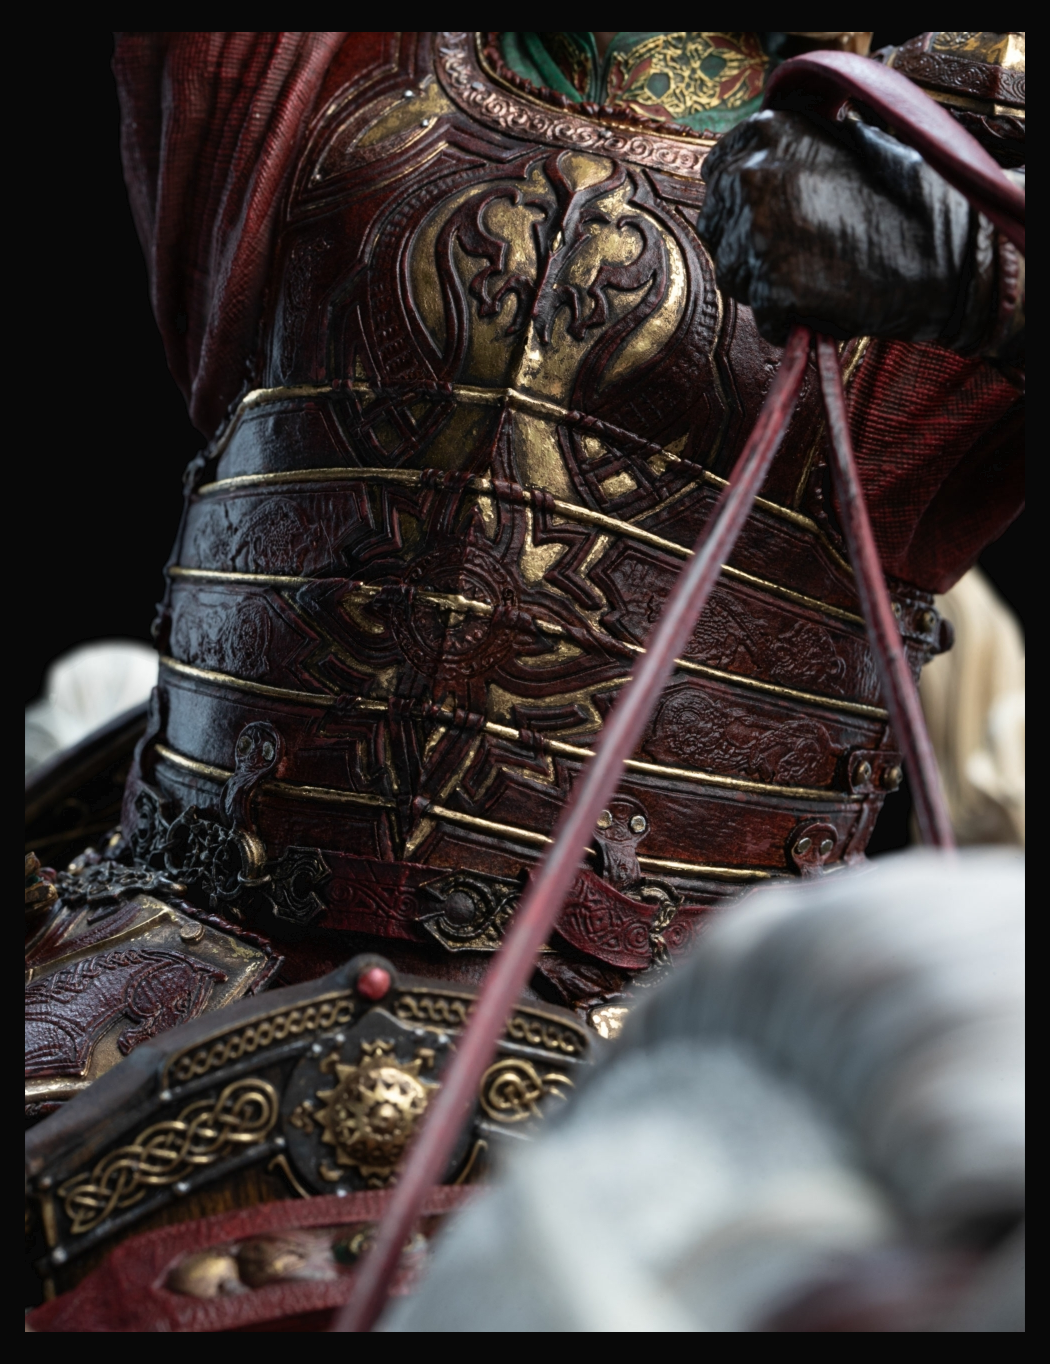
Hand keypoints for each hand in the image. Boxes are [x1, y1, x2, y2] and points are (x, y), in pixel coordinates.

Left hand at [697, 108, 995, 349]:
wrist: (947, 254)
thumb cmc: (907, 200)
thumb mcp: (845, 144)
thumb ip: (791, 153)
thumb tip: (752, 170)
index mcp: (765, 132)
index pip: (718, 175)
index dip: (742, 205)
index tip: (770, 218)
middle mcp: (750, 176)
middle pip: (719, 229)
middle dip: (750, 246)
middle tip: (804, 252)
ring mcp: (756, 233)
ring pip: (735, 276)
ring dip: (769, 285)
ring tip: (824, 272)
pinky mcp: (771, 288)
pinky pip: (764, 317)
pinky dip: (791, 320)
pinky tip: (830, 301)